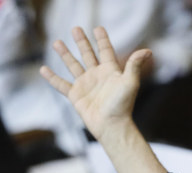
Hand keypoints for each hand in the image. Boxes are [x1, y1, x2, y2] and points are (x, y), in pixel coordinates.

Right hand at [39, 27, 151, 141]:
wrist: (111, 125)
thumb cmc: (123, 105)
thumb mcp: (130, 82)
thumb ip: (134, 65)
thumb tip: (147, 51)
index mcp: (110, 71)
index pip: (106, 51)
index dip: (102, 40)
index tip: (98, 29)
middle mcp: (97, 76)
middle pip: (87, 54)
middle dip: (82, 42)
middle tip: (76, 28)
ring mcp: (85, 85)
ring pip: (73, 65)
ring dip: (65, 54)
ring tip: (56, 42)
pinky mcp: (75, 95)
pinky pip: (61, 84)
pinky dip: (52, 77)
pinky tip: (43, 69)